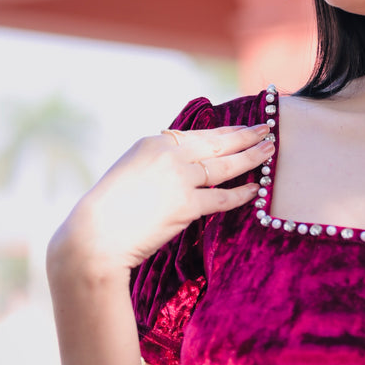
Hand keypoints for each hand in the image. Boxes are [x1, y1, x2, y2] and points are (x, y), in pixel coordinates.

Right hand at [51, 124, 272, 273]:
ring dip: (252, 157)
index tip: (243, 127)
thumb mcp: (131, 170)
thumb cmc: (108, 209)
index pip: (200, 135)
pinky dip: (242, 194)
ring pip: (226, 166)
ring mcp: (179, 179)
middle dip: (246, 136)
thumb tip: (185, 164)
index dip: (226, 131)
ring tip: (270, 149)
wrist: (93, 238)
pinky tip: (256, 189)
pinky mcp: (186, 206)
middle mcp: (169, 155)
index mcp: (153, 142)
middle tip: (268, 129)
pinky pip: (222, 198)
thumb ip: (158, 163)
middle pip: (218, 143)